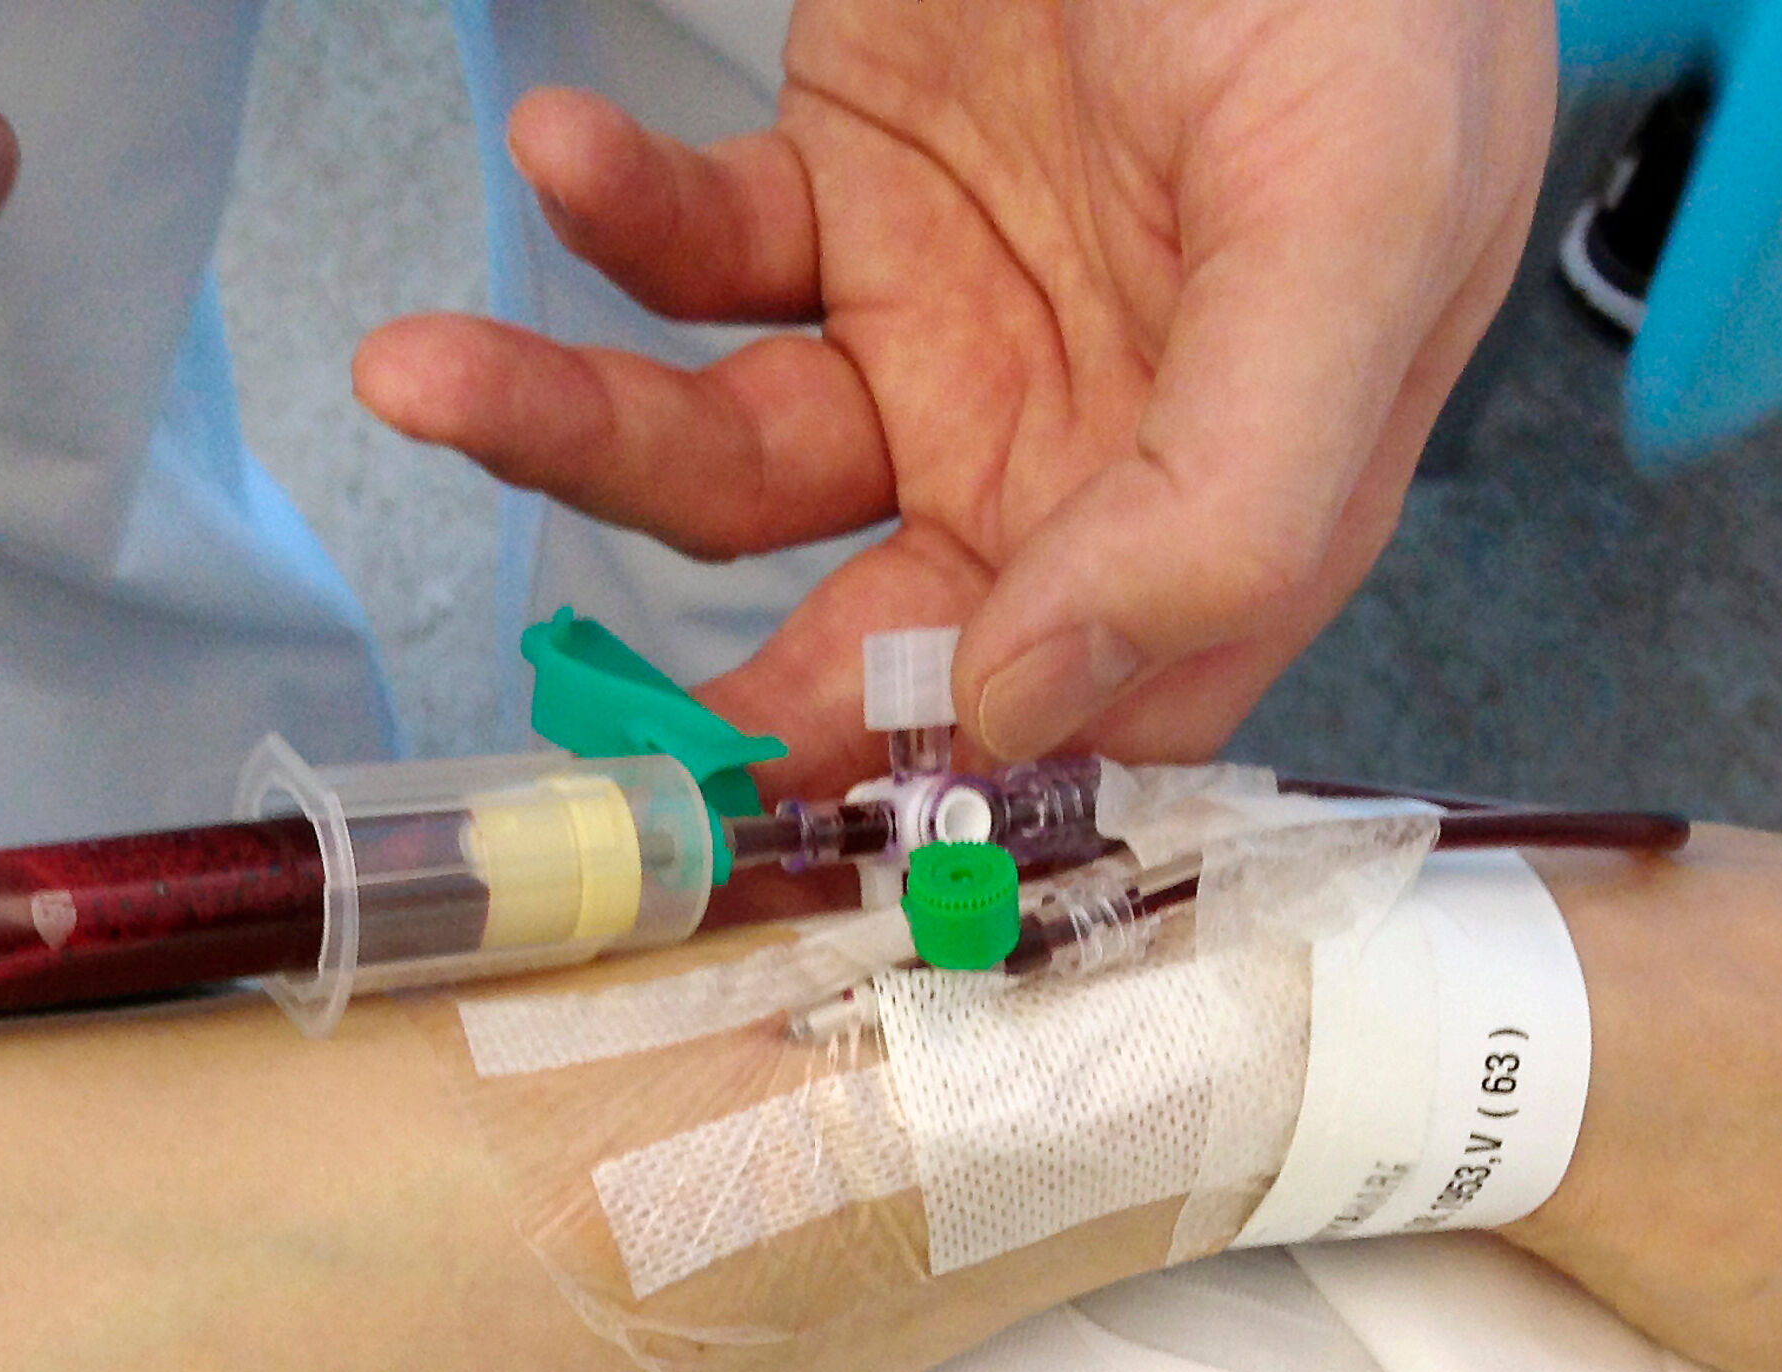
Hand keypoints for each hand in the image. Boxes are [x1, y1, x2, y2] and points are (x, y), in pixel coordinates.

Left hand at [352, 0, 1552, 786]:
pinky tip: (562, 150)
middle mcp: (1070, 444)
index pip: (1082, 719)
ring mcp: (942, 325)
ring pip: (727, 459)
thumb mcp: (1356, 219)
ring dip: (569, 428)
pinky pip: (697, 252)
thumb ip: (1237, 492)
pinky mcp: (839, 187)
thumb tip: (1031, 712)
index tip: (777, 811)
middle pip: (866, 636)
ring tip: (425, 373)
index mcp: (1226, 489)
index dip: (933, 787)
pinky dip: (616, 216)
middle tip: (588, 719)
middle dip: (714, 678)